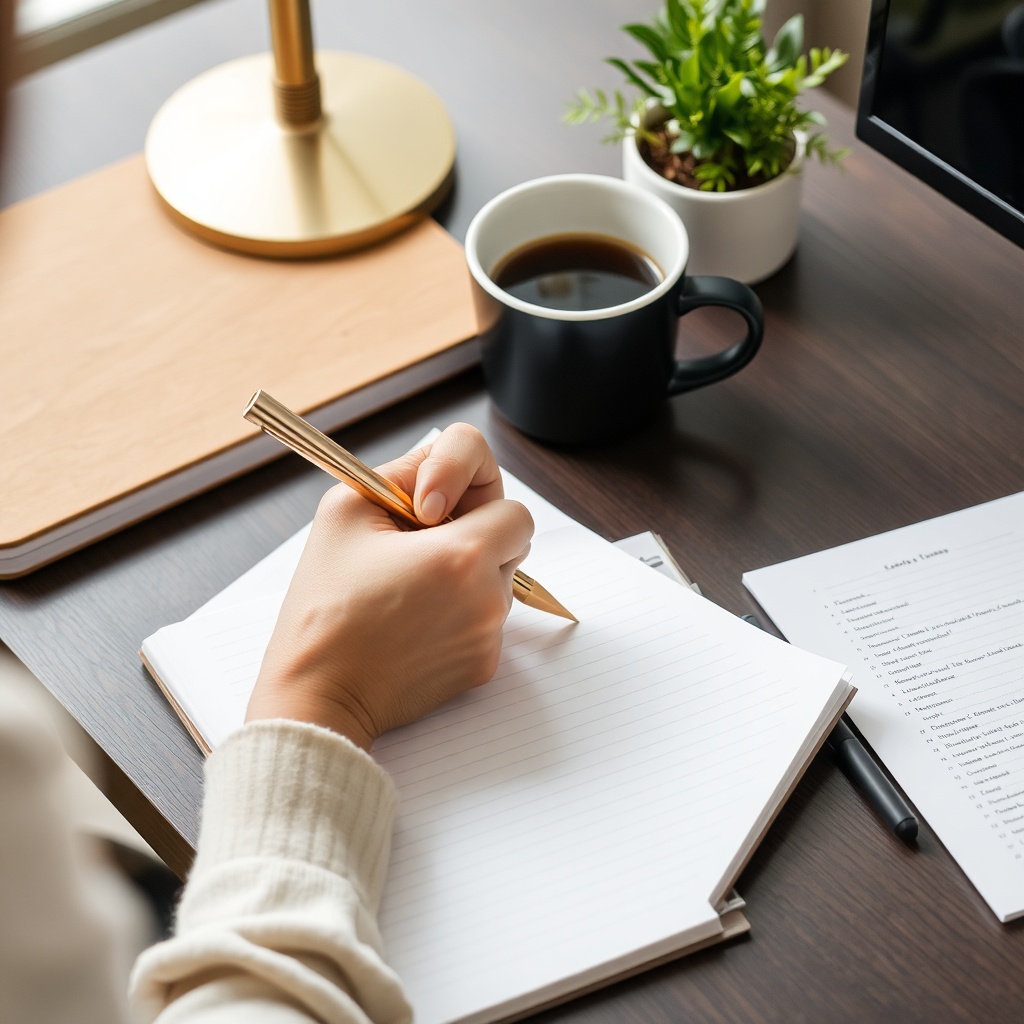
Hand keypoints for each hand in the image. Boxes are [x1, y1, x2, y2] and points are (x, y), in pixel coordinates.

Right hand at [246, 424, 533, 749]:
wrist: (318, 693)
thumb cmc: (325, 603)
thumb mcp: (347, 509)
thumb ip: (404, 473)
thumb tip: (440, 473)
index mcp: (463, 555)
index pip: (514, 510)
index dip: (473, 500)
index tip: (427, 513)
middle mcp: (488, 598)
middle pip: (510, 542)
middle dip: (473, 532)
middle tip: (421, 541)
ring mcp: (488, 636)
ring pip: (498, 581)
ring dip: (465, 573)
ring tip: (407, 587)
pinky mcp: (482, 666)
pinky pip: (485, 621)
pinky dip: (458, 614)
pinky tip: (411, 623)